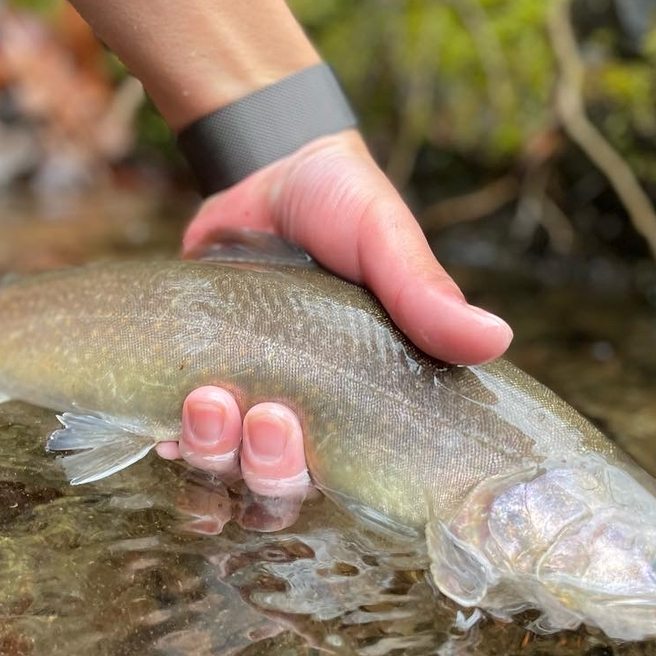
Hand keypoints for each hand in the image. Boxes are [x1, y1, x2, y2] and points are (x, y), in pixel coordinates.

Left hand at [157, 130, 512, 527]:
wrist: (272, 168)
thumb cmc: (346, 208)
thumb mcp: (387, 243)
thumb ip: (426, 295)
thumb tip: (496, 339)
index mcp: (360, 400)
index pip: (348, 477)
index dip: (322, 479)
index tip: (309, 443)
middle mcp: (303, 411)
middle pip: (279, 487)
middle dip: (265, 466)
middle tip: (264, 414)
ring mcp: (246, 395)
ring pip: (222, 468)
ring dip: (210, 450)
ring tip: (206, 399)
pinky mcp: (196, 372)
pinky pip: (174, 434)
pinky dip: (166, 438)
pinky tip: (159, 425)